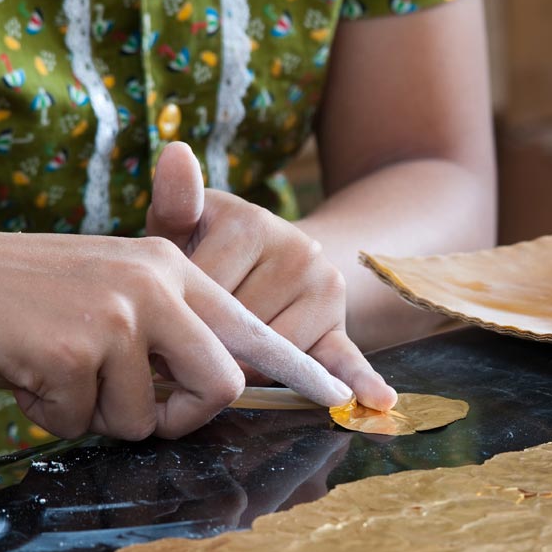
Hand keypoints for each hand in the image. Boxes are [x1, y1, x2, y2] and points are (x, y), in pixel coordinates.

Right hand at [0, 229, 352, 440]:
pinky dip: (52, 413)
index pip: (252, 329)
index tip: (339, 395)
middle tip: (140, 409)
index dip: (300, 367)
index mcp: (172, 268)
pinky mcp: (74, 348)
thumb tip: (215, 387)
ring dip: (98, 414)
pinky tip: (26, 371)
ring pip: (145, 417)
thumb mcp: (114, 285)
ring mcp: (117, 314)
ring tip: (58, 369)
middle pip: (222, 384)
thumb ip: (170, 328)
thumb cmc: (33, 293)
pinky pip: (82, 421)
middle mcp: (156, 285)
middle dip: (184, 416)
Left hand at [147, 142, 396, 410]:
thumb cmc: (214, 250)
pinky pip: (348, 358)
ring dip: (247, 365)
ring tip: (234, 349)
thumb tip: (174, 151)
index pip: (204, 293)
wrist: (277, 262)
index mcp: (252, 222)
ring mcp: (324, 290)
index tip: (171, 318)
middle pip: (238, 326)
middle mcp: (299, 250)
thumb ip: (176, 199)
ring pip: (274, 353)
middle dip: (213, 343)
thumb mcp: (189, 224)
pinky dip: (363, 382)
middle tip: (200, 339)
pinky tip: (380, 401)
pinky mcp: (340, 326)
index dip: (180, 317)